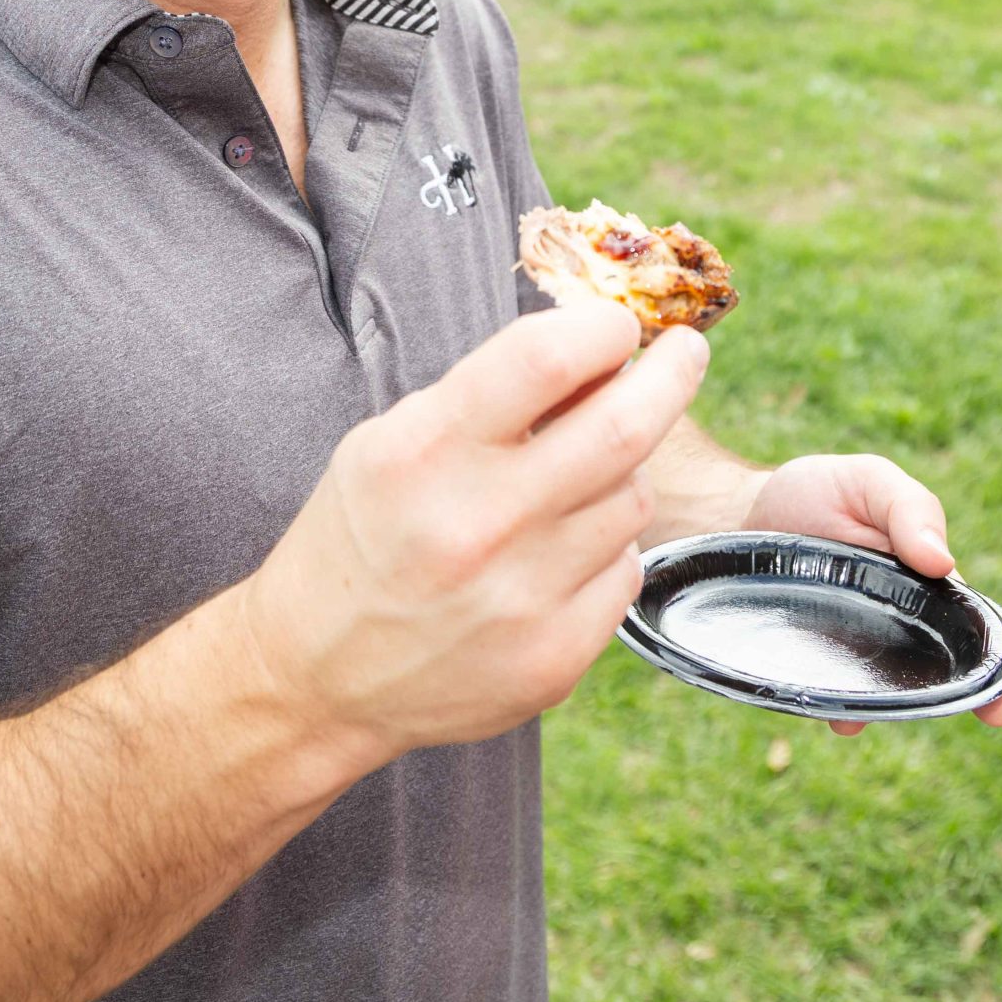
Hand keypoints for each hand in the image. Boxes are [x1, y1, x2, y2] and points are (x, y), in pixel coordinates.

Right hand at [240, 301, 708, 764]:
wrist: (314, 676)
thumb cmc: (362, 536)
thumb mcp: (390, 442)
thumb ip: (487, 397)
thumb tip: (599, 351)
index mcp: (424, 452)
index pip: (545, 358)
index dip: (603, 327)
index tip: (619, 325)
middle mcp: (477, 523)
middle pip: (623, 427)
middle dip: (672, 374)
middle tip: (686, 352)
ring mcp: (521, 599)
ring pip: (632, 498)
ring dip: (622, 471)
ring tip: (581, 475)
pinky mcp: (552, 660)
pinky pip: (624, 571)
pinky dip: (606, 548)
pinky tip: (559, 554)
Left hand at [743, 454, 1001, 732]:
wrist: (739, 510)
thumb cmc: (818, 492)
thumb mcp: (868, 481)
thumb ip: (908, 509)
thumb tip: (943, 563)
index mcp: (922, 588)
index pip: (965, 631)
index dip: (990, 672)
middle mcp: (892, 628)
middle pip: (928, 674)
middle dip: (950, 701)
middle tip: (978, 723)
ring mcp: (848, 650)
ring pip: (875, 690)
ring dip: (879, 706)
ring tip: (866, 717)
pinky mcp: (806, 662)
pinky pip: (823, 692)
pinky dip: (829, 704)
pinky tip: (831, 712)